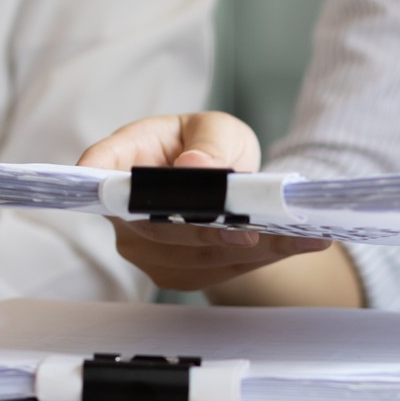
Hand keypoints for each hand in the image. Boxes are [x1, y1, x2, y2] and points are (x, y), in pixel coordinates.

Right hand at [76, 112, 327, 291]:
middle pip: (153, 228)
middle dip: (207, 231)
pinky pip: (214, 272)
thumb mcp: (217, 129)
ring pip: (190, 256)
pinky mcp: (173, 271)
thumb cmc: (210, 146)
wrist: (228, 182)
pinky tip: (299, 246)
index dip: (100, 182)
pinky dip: (258, 260)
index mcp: (124, 159)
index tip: (117, 191)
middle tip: (254, 232)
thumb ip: (210, 144)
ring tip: (302, 239)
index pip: (97, 171)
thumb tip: (196, 167)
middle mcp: (122, 211)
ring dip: (246, 251)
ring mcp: (143, 247)